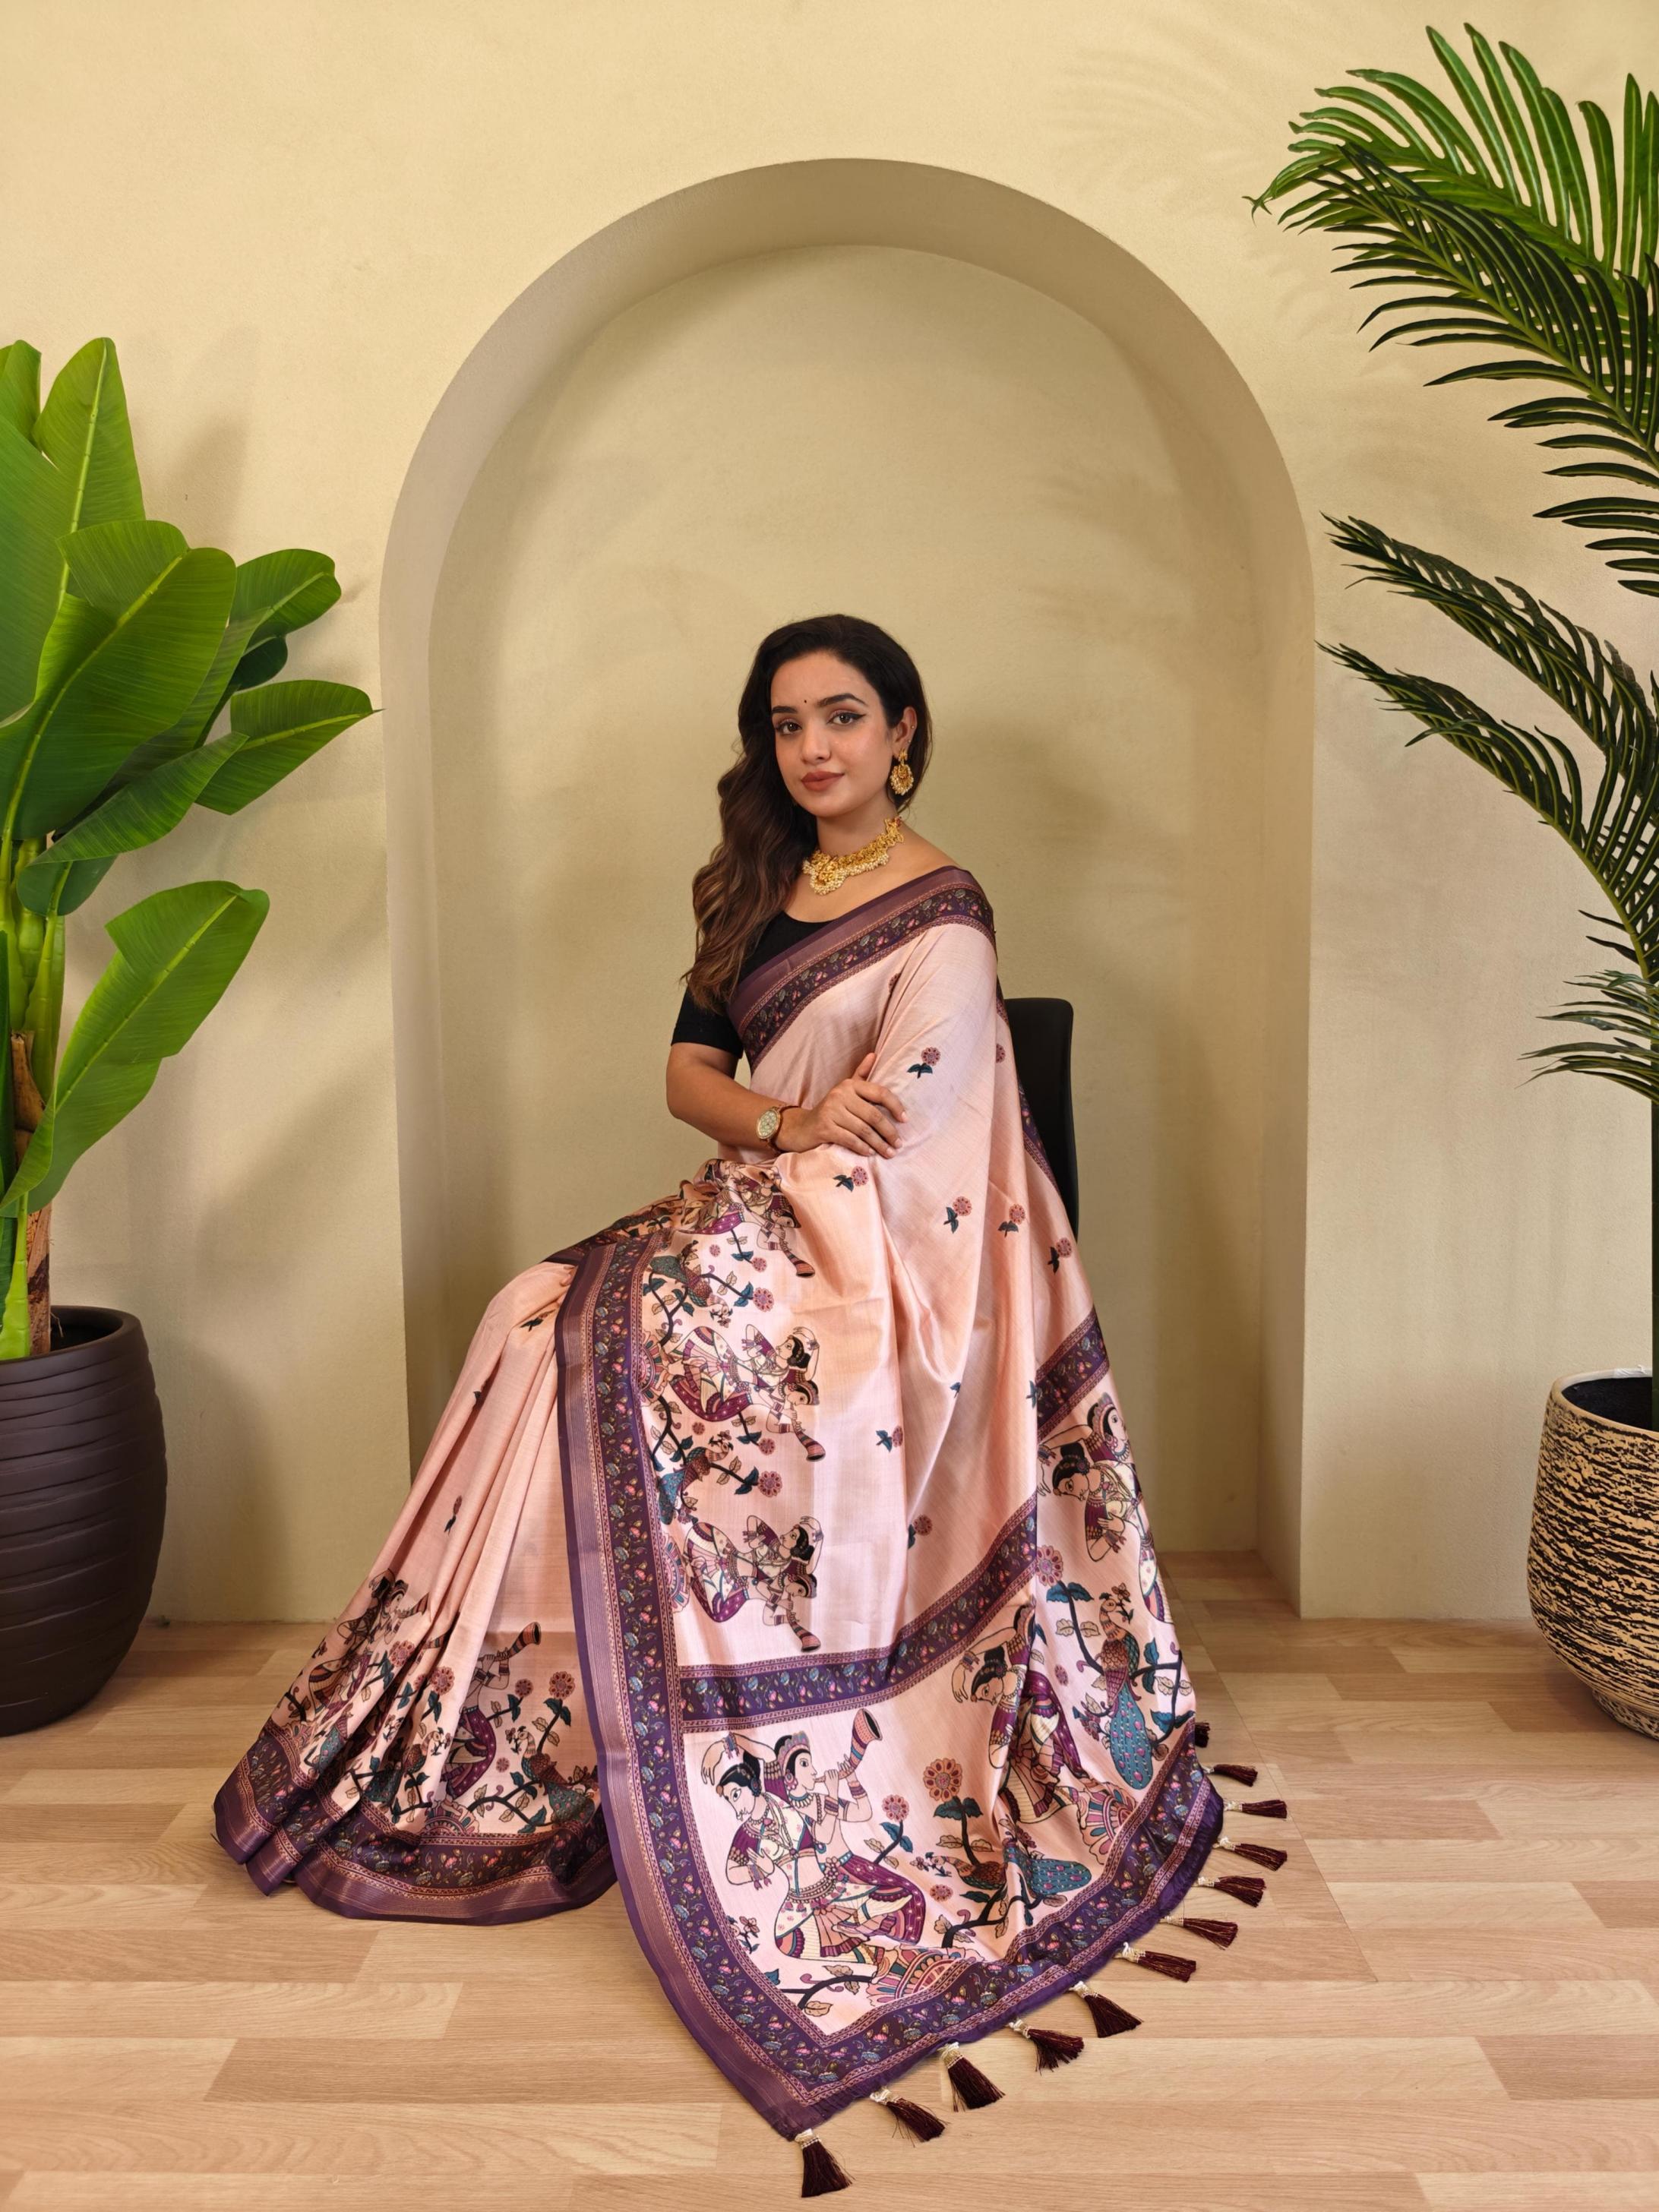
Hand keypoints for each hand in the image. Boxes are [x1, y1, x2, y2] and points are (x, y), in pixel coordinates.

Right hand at [783, 1052, 907, 1157]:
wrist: (802, 1127)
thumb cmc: (831, 1110)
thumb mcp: (845, 1090)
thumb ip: (861, 1074)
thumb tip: (873, 1054)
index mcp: (850, 1085)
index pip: (880, 1093)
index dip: (895, 1106)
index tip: (905, 1120)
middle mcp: (840, 1094)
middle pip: (873, 1115)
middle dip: (889, 1132)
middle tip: (898, 1144)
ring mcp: (831, 1111)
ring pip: (863, 1130)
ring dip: (879, 1144)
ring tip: (889, 1153)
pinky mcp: (824, 1127)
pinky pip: (850, 1139)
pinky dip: (862, 1148)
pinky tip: (870, 1154)